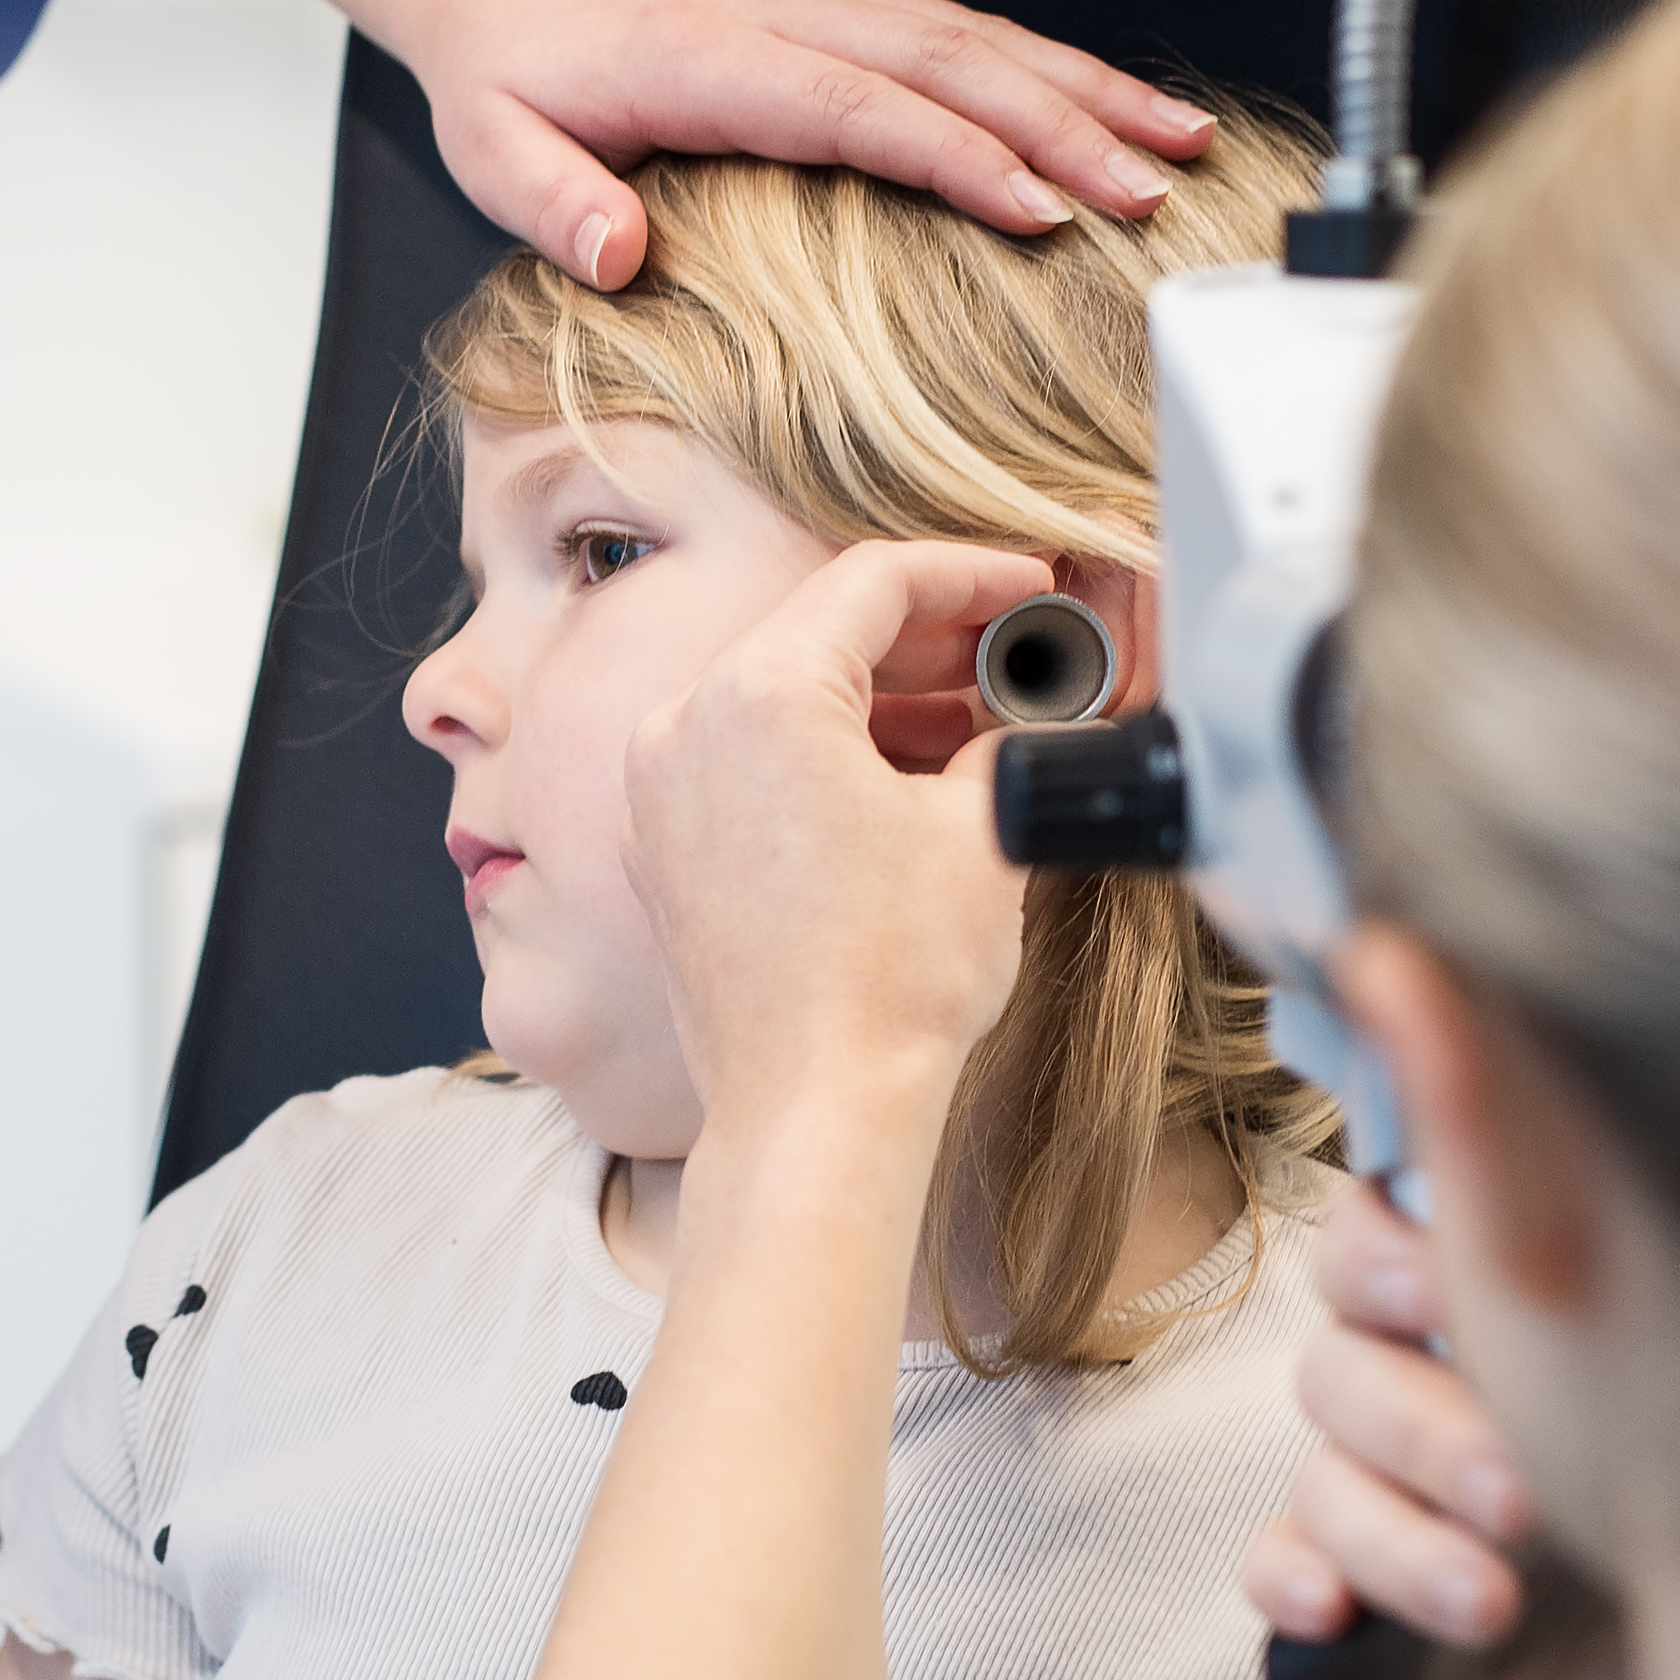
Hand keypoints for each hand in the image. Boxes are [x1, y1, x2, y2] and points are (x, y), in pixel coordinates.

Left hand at [387, 0, 1219, 287]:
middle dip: (1065, 126)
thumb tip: (617, 254)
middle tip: (1151, 191)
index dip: (956, 156)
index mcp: (708, 57)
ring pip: (976, 39)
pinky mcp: (843, 4)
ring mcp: (823, 1)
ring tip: (1178, 144)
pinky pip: (963, 33)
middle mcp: (785, 16)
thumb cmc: (507, 60)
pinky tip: (1114, 107)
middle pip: (950, 65)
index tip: (1039, 209)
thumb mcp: (489, 144)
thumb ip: (553, 202)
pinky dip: (1050, 69)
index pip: (856, 107)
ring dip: (1083, 90)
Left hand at [625, 542, 1048, 1115]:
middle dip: (924, 637)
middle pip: (814, 632)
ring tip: (970, 725)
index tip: (1024, 588)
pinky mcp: (656, 851)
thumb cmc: (890, 981)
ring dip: (873, 698)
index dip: (968, 573)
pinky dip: (815, 753)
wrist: (812, 1105)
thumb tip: (1015, 727)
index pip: (872, 581)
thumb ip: (1001, 743)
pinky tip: (896, 784)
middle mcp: (681, 725)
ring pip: (774, 696)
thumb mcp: (983, 830)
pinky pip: (739, 762)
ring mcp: (656, 792)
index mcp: (757, 692)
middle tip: (1009, 653)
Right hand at [1248, 1182, 1649, 1679]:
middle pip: (1340, 1359)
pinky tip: (1333, 1611)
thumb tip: (1453, 1023)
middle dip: (1423, 1426)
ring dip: (1392, 1535)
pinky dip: (1295, 1582)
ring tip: (1496, 1599)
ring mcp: (1410, 1492)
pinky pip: (1281, 1568)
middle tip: (1527, 1492)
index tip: (1441, 1294)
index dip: (1383, 1255)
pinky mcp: (1387, 1603)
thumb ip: (1557, 1192)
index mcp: (1508, 1294)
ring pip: (1324, 1475)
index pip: (1373, 1226)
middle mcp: (1443, 1376)